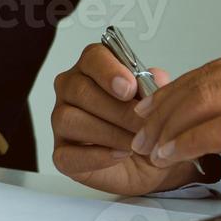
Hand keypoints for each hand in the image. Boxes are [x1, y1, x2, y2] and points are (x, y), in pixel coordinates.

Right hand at [52, 43, 200, 195]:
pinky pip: (67, 154)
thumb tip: (156, 77)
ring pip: (69, 119)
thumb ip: (156, 86)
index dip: (109, 71)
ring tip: (135, 143)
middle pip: (80, 90)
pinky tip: (120, 155)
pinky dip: (97, 156)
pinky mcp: (61, 153)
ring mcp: (61, 121)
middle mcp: (71, 91)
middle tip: (143, 124)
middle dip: (117, 110)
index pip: (93, 57)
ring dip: (108, 133)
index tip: (129, 88)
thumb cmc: (147, 125)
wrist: (150, 163)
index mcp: (94, 69)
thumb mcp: (159, 102)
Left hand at [131, 35, 220, 198]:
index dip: (176, 89)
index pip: (219, 66)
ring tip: (153, 147)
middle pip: (210, 79)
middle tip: (141, 132)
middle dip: (165, 109)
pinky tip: (177, 152)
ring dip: (172, 126)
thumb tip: (190, 117)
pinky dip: (194, 140)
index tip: (149, 111)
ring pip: (214, 100)